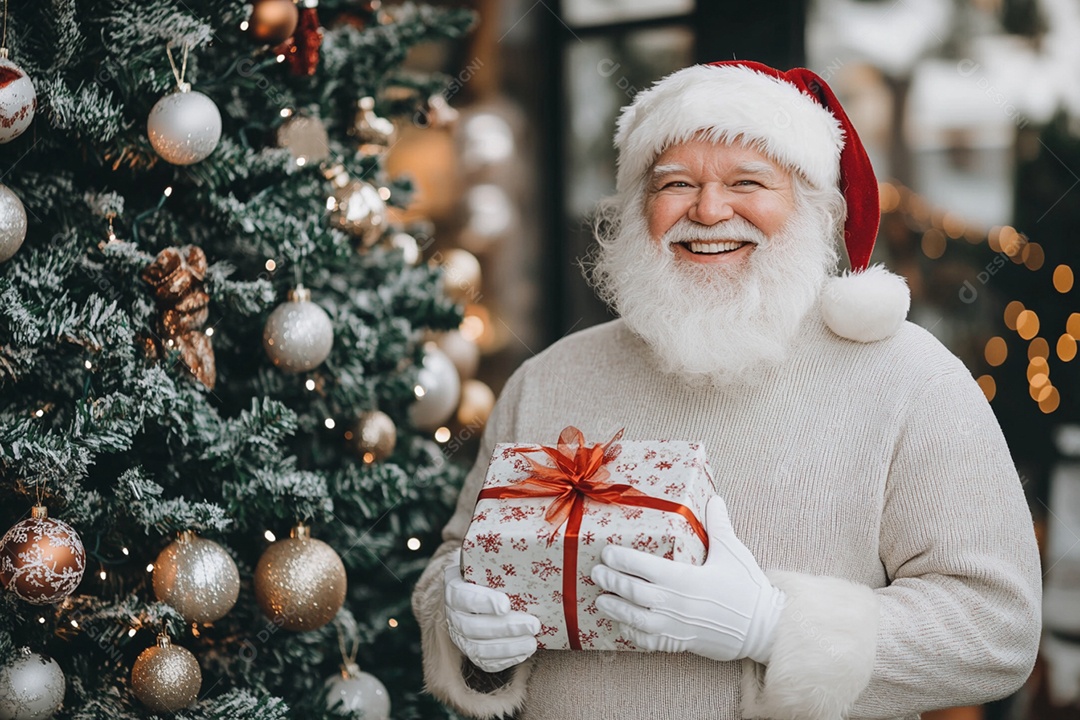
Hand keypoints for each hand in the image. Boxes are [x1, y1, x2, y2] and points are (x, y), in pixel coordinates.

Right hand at [444, 550, 541, 672]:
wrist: (478, 585)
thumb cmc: (491, 566)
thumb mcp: (489, 551)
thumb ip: (502, 543)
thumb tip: (531, 520)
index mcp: (454, 584)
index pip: (461, 597)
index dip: (482, 602)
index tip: (506, 604)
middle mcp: (452, 612)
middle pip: (471, 627)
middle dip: (504, 628)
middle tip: (533, 623)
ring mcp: (459, 634)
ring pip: (477, 648)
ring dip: (507, 647)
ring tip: (533, 640)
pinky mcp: (471, 650)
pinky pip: (484, 662)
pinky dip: (505, 660)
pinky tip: (524, 651)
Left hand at [590, 495, 784, 662]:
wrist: (765, 628)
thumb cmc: (748, 588)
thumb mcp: (734, 552)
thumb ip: (720, 525)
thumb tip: (714, 499)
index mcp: (686, 578)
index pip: (644, 567)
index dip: (622, 560)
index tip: (607, 553)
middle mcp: (676, 603)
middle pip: (634, 593)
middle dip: (612, 582)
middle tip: (596, 572)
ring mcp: (677, 626)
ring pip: (637, 619)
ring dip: (616, 609)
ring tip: (601, 600)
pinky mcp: (682, 642)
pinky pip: (651, 641)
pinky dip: (634, 634)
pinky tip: (624, 626)